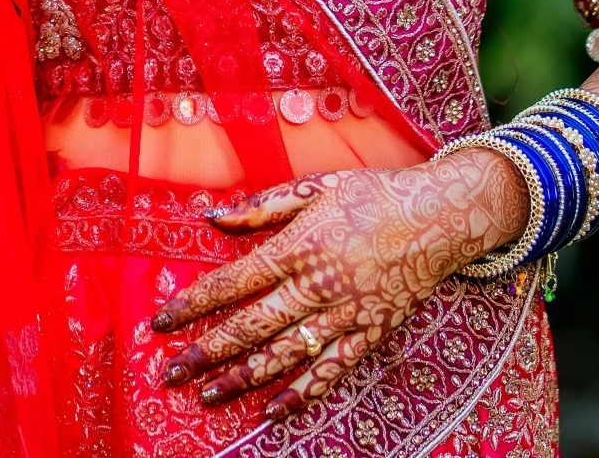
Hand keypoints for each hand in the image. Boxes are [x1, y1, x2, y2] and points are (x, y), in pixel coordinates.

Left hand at [150, 151, 528, 420]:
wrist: (439, 217)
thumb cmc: (372, 195)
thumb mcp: (312, 187)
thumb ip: (259, 207)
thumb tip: (210, 216)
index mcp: (295, 248)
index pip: (230, 282)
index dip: (192, 304)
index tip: (159, 323)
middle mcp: (314, 287)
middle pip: (249, 326)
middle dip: (206, 353)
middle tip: (171, 374)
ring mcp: (343, 315)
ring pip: (284, 354)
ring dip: (242, 378)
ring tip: (208, 396)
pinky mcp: (369, 333)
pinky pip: (331, 370)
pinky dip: (302, 393)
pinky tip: (273, 411)